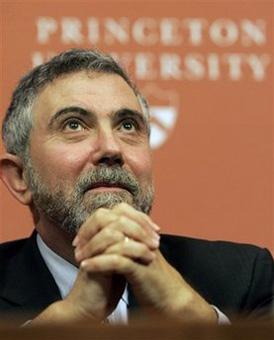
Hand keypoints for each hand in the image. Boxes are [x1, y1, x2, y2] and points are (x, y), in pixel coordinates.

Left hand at [75, 203, 216, 322]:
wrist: (170, 299)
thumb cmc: (150, 277)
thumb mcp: (136, 254)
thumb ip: (123, 241)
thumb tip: (101, 232)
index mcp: (141, 231)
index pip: (116, 212)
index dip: (95, 222)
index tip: (80, 237)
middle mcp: (143, 236)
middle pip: (113, 220)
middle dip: (91, 231)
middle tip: (77, 246)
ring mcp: (143, 250)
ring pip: (114, 238)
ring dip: (91, 248)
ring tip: (78, 259)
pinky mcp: (142, 268)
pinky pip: (117, 260)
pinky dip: (98, 263)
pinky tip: (86, 267)